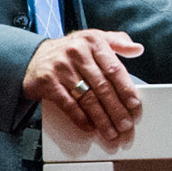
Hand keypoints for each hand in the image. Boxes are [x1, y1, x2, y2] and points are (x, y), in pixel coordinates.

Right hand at [24, 29, 144, 144]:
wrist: (34, 57)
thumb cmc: (71, 51)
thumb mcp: (94, 38)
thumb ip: (118, 42)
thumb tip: (137, 49)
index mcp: (93, 41)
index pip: (114, 69)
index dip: (126, 89)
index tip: (134, 105)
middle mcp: (77, 53)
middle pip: (102, 86)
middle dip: (116, 109)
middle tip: (126, 125)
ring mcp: (61, 68)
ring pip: (87, 98)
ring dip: (101, 118)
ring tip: (111, 132)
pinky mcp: (47, 82)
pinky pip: (67, 104)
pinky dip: (80, 117)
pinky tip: (90, 127)